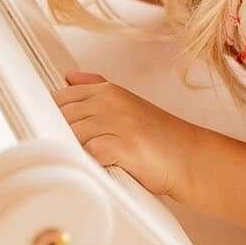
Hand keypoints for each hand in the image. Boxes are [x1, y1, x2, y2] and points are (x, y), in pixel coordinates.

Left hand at [53, 73, 193, 198]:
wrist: (191, 158)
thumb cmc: (159, 136)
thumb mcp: (128, 103)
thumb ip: (96, 88)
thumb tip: (69, 76)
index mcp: (107, 91)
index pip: (60, 98)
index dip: (54, 118)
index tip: (61, 133)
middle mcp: (110, 102)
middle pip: (61, 117)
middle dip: (60, 136)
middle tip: (73, 152)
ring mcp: (117, 123)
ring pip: (70, 134)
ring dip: (72, 151)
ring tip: (85, 162)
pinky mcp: (122, 147)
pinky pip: (87, 153)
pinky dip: (86, 163)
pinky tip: (95, 168)